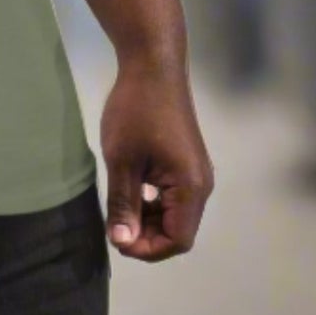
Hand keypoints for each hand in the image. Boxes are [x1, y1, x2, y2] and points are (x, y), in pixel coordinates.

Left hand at [99, 56, 212, 261]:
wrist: (153, 66)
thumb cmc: (135, 111)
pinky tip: (131, 191)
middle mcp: (201, 186)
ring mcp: (196, 174)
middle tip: (114, 223)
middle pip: (177, 231)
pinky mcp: (187, 163)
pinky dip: (152, 203)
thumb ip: (123, 204)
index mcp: (191, 188)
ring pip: (174, 215)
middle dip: (146, 235)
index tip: (117, 237)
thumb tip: (122, 241)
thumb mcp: (122, 160)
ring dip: (148, 219)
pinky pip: (173, 197)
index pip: (177, 240)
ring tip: (119, 208)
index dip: (147, 248)